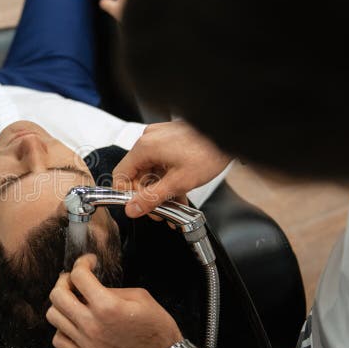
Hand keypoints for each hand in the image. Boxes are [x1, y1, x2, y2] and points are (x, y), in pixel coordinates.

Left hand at [46, 254, 182, 347]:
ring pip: (53, 317)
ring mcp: (86, 343)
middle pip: (57, 295)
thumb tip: (93, 286)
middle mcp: (91, 324)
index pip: (79, 276)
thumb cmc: (156, 327)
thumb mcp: (140, 297)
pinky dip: (62, 329)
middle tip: (75, 280)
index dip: (82, 263)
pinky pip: (58, 340)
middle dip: (65, 281)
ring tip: (73, 302)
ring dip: (61, 305)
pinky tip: (74, 324)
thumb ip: (112, 290)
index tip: (89, 262)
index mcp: (108, 306)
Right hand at [112, 121, 230, 218]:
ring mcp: (160, 139)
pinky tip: (178, 194)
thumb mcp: (178, 182)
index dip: (127, 194)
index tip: (138, 207)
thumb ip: (152, 198)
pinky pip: (161, 163)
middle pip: (137, 174)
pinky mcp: (170, 141)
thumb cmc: (209, 151)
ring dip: (160, 190)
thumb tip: (132, 209)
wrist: (227, 135)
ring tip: (173, 207)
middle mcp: (149, 140)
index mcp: (145, 147)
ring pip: (151, 171)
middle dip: (148, 195)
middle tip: (159, 212)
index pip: (121, 174)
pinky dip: (167, 179)